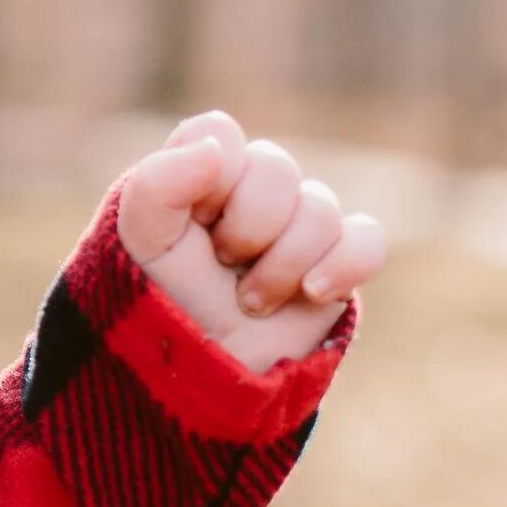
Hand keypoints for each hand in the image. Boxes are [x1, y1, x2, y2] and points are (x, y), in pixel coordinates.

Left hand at [114, 111, 386, 373]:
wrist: (202, 374)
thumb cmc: (159, 300)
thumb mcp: (140, 241)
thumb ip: (159, 182)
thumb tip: (217, 146)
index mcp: (197, 173)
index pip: (218, 132)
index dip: (210, 178)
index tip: (194, 222)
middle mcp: (249, 191)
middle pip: (276, 168)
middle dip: (249, 226)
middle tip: (224, 264)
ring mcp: (297, 225)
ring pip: (320, 208)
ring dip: (283, 263)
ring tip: (250, 300)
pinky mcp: (337, 261)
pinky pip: (366, 238)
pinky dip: (345, 264)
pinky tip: (313, 292)